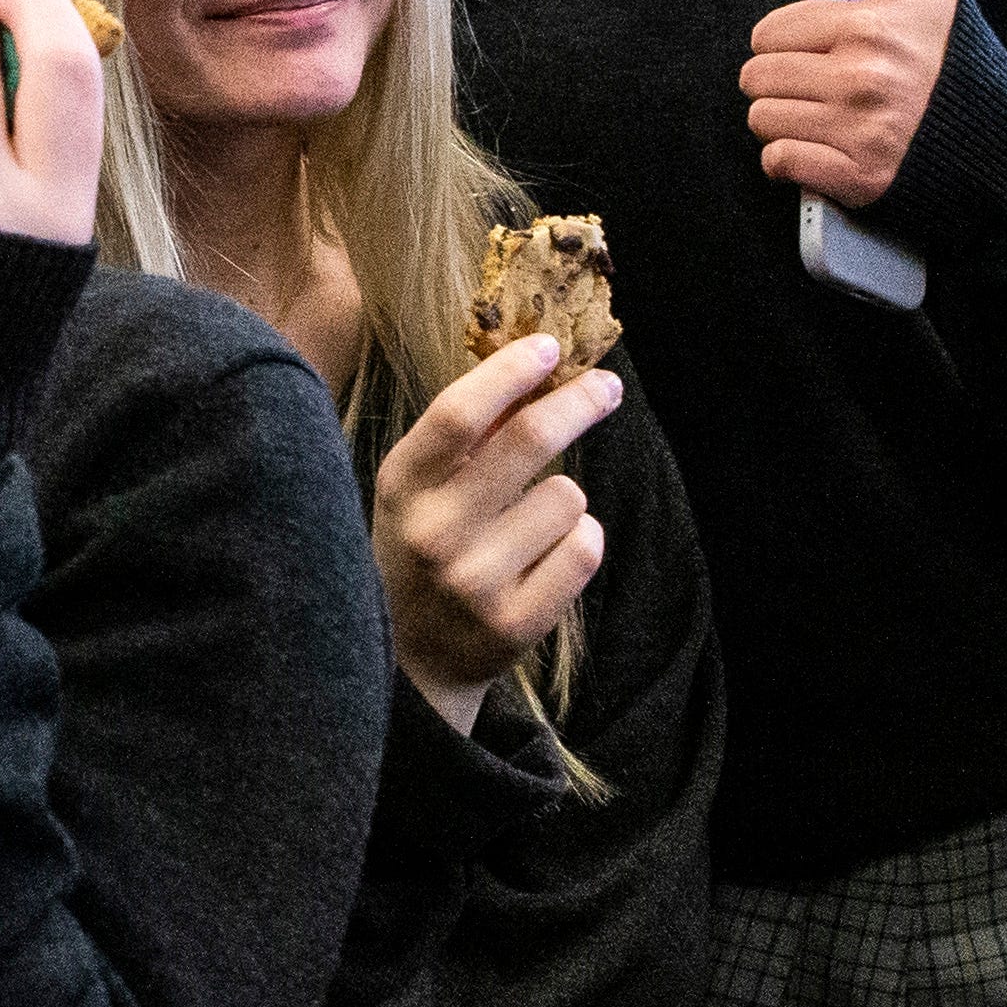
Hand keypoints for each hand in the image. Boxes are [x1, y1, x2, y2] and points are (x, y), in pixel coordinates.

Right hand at [371, 334, 618, 735]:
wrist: (411, 660)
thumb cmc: (420, 549)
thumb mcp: (416, 489)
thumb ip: (461, 437)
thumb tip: (530, 368)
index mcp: (401, 485)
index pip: (459, 413)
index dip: (510, 372)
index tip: (550, 346)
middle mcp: (433, 532)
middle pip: (527, 440)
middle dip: (578, 403)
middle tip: (606, 387)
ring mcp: (475, 581)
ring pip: (568, 496)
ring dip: (566, 497)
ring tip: (534, 522)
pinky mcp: (516, 623)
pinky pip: (585, 548)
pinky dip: (579, 540)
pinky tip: (547, 556)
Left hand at [741, 0, 960, 207]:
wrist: (1004, 146)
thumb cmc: (960, 62)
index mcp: (869, 28)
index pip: (770, 31)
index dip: (784, 41)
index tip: (811, 49)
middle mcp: (861, 77)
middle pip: (757, 76)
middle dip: (778, 80)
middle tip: (812, 85)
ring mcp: (859, 130)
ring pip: (762, 119)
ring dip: (782, 120)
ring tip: (819, 115)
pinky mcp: (858, 178)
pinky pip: (779, 162)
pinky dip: (791, 160)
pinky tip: (821, 149)